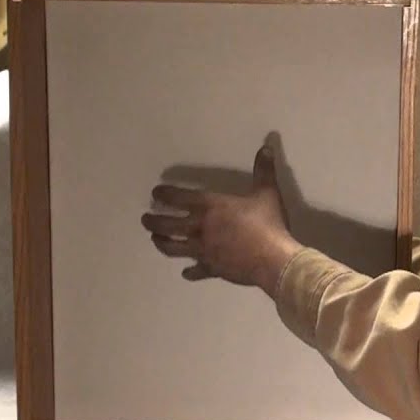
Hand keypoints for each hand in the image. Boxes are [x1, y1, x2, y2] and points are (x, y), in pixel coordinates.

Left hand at [141, 144, 303, 295]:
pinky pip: (196, 271)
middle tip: (145, 219)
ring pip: (173, 248)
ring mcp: (203, 251)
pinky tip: (185, 272)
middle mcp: (200, 228)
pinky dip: (189, 272)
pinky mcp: (211, 269)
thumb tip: (266, 146)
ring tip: (155, 239)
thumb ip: (264, 170)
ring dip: (161, 243)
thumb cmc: (268, 224)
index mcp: (210, 206)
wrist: (274, 260)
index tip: (156, 193)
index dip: (165, 194)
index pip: (179, 197)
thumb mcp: (267, 193)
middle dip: (153, 221)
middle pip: (167, 225)